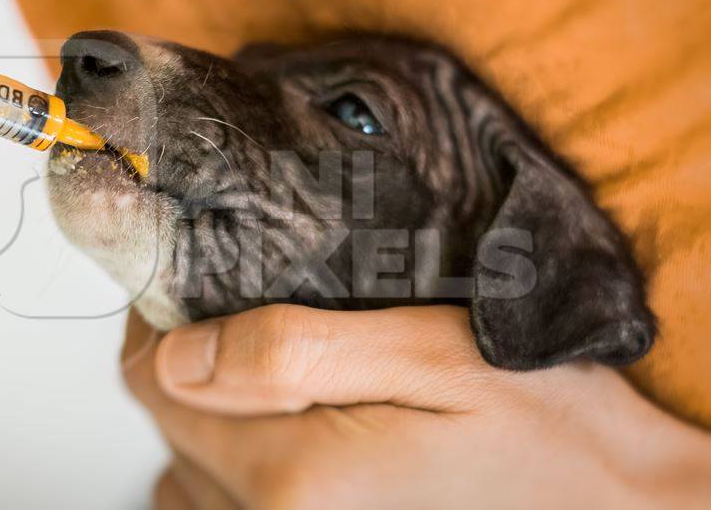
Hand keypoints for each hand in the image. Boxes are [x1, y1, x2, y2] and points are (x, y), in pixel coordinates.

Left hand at [123, 305, 710, 508]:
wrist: (613, 505)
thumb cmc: (541, 423)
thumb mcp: (430, 351)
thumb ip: (294, 350)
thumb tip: (181, 350)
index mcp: (291, 474)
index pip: (155, 383)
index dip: (160, 320)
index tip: (190, 280)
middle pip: (167, 424)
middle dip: (186, 361)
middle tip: (235, 309)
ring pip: (188, 467)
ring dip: (206, 413)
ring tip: (260, 367)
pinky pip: (223, 506)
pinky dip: (230, 465)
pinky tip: (279, 432)